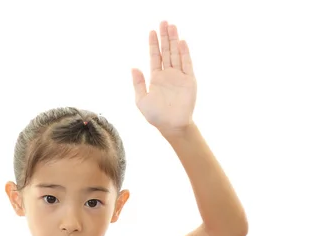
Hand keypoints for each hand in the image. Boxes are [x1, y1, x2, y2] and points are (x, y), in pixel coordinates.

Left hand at [132, 21, 196, 137]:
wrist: (171, 125)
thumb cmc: (155, 116)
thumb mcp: (141, 100)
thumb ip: (138, 83)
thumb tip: (133, 67)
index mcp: (156, 78)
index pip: (154, 57)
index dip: (153, 44)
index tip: (152, 31)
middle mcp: (168, 74)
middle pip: (166, 51)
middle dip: (164, 37)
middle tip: (163, 22)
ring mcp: (179, 76)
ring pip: (176, 54)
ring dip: (174, 40)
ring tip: (172, 26)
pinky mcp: (189, 80)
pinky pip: (187, 64)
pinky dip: (184, 53)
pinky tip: (181, 42)